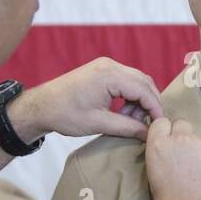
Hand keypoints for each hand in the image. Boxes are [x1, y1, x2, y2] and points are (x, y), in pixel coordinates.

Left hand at [7, 58, 163, 142]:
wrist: (40, 106)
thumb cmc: (64, 114)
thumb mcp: (98, 124)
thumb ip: (127, 127)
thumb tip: (149, 134)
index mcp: (109, 75)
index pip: (144, 89)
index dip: (155, 108)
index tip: (159, 126)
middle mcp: (110, 65)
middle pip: (144, 82)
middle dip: (149, 104)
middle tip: (146, 125)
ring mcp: (106, 66)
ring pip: (137, 81)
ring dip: (140, 101)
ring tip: (131, 121)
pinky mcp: (102, 71)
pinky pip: (126, 81)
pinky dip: (131, 96)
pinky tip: (124, 112)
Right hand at [145, 118, 200, 199]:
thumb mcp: (156, 178)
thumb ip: (164, 156)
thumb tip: (173, 152)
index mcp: (159, 145)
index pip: (161, 122)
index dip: (167, 132)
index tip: (171, 143)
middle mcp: (182, 138)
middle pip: (184, 125)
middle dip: (185, 138)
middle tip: (190, 159)